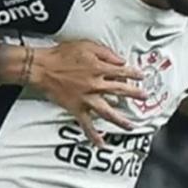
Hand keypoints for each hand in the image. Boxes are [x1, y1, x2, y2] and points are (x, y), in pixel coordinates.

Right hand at [31, 40, 145, 145]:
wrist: (42, 67)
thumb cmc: (61, 55)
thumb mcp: (86, 46)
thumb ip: (106, 53)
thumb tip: (120, 60)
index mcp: (99, 68)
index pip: (122, 72)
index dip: (133, 74)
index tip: (141, 77)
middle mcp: (95, 84)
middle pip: (120, 91)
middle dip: (134, 94)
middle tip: (144, 97)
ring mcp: (87, 98)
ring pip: (108, 112)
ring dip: (120, 120)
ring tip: (131, 126)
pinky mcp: (76, 108)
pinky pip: (87, 124)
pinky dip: (93, 135)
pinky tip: (101, 142)